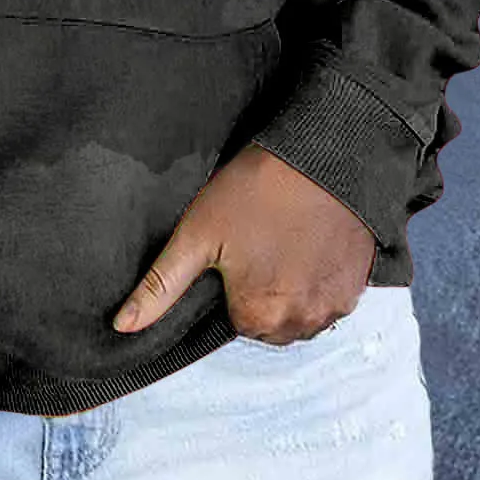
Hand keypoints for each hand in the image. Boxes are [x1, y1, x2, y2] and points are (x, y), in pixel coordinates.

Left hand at [112, 142, 376, 343]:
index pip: (233, 319)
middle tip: (260, 241)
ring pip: (300, 313)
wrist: (325, 153)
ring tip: (286, 240)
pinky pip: (331, 298)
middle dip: (262, 291)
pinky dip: (320, 279)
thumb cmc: (256, 189)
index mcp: (257, 317)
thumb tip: (121, 326)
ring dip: (293, 289)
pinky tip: (312, 242)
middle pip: (268, 322)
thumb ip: (160, 286)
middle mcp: (300, 323)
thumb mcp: (197, 232)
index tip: (237, 248)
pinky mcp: (358, 286)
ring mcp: (335, 306)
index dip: (232, 283)